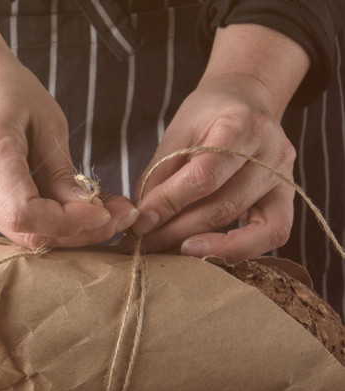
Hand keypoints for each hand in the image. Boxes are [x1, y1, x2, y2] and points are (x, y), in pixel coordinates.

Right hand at [0, 51, 137, 248]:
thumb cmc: (9, 92)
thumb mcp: (48, 122)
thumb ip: (62, 173)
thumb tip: (90, 213)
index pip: (23, 213)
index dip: (66, 221)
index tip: (104, 212)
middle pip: (25, 231)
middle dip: (77, 231)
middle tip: (122, 216)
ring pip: (23, 235)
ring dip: (69, 231)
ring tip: (107, 211)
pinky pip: (17, 226)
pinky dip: (51, 223)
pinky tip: (77, 209)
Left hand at [128, 24, 309, 261]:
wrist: (244, 101)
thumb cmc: (206, 118)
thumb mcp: (176, 135)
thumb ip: (159, 176)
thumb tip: (142, 220)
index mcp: (242, 124)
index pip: (204, 175)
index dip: (170, 203)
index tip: (141, 222)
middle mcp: (272, 151)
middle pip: (224, 206)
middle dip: (178, 231)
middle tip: (145, 244)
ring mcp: (285, 176)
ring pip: (249, 227)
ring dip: (203, 246)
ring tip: (168, 249)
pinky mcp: (288, 198)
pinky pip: (272, 235)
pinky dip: (238, 250)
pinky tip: (204, 250)